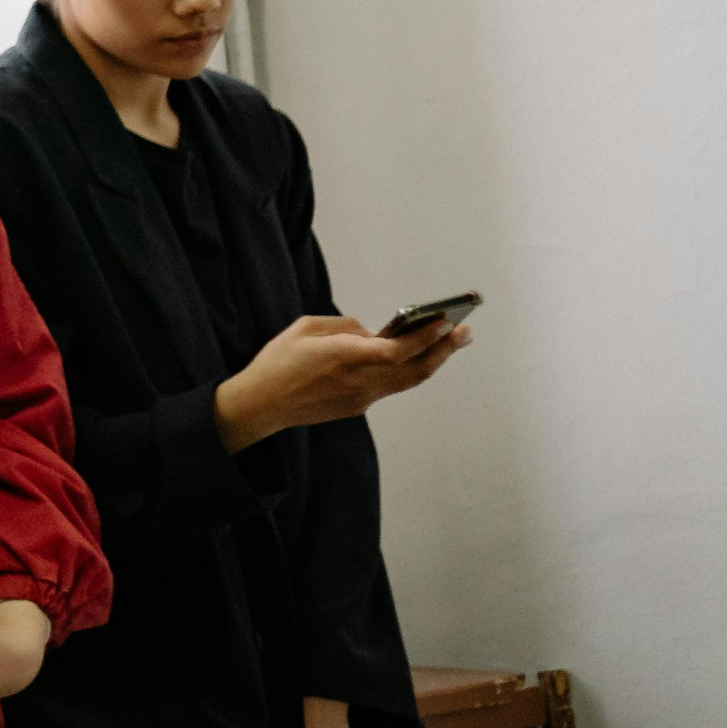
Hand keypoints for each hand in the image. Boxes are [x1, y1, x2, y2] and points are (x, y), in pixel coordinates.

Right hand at [213, 315, 469, 451]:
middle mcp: (361, 380)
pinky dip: (407, 369)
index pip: (398, 349)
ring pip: (409, 380)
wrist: (262, 405)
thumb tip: (374, 333)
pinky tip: (412, 356)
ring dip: (433, 361)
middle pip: (415, 369)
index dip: (426, 336)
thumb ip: (345, 327)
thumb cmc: (278, 361)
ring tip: (450, 344)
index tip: (446, 322)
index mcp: (345, 356)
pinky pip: (390, 385)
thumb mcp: (305, 328)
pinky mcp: (359, 406)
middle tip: (464, 331)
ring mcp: (362, 397)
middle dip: (443, 349)